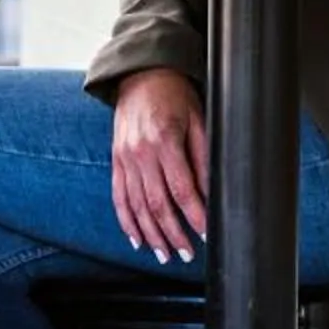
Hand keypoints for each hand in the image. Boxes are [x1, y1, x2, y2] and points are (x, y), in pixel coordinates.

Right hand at [111, 68, 207, 263]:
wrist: (142, 74)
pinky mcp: (116, 161)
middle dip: (174, 234)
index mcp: (165, 141)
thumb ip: (204, 157)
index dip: (195, 216)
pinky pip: (119, 198)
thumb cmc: (175, 95)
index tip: (207, 234)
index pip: (182, 189)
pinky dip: (127, 222)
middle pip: (158, 205)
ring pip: (137, 207)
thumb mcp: (198, 120)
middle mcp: (141, 153)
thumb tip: (212, 191)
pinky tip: (137, 238)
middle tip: (188, 254)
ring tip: (165, 255)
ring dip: (152, 235)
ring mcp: (124, 159)